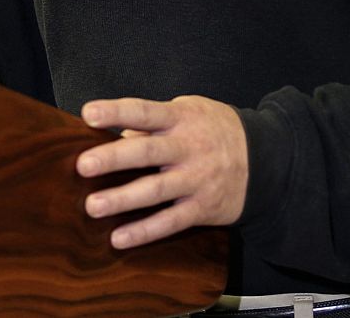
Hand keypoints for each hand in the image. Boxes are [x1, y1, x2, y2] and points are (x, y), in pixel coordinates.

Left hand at [76, 95, 248, 248]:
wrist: (266, 161)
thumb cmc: (214, 130)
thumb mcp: (189, 113)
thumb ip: (152, 124)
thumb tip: (117, 134)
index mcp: (181, 119)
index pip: (144, 111)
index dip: (116, 111)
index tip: (88, 113)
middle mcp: (188, 148)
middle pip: (147, 152)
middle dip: (114, 158)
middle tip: (83, 165)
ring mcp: (196, 180)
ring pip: (156, 190)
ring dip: (123, 199)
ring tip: (92, 206)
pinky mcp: (202, 208)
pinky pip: (171, 222)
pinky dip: (144, 231)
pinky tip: (118, 238)